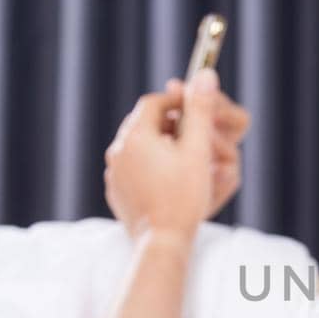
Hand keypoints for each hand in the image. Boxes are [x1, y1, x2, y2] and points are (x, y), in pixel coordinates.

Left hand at [103, 70, 247, 237]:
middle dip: (172, 127)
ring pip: (140, 148)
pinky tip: (171, 182)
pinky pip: (134, 170)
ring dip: (162, 148)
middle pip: (146, 125)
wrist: (161, 243)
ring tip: (186, 161)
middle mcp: (118, 150)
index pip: (154, 103)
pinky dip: (152, 169)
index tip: (196, 110)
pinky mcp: (117, 193)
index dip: (178, 103)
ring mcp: (114, 174)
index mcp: (135, 135)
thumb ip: (200, 110)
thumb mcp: (197, 150)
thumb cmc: (183, 197)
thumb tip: (204, 74)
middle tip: (195, 137)